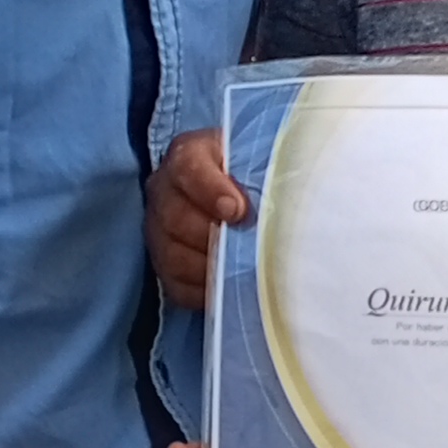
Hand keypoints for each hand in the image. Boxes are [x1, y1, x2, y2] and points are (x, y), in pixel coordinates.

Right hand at [146, 127, 249, 310]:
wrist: (241, 193)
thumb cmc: (252, 174)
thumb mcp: (259, 159)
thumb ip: (266, 170)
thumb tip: (288, 194)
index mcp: (187, 155)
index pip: (188, 168)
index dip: (211, 190)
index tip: (239, 211)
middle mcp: (164, 190)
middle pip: (174, 218)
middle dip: (213, 237)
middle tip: (244, 247)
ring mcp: (159, 229)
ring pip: (172, 256)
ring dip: (209, 268)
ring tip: (239, 269)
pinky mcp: (164, 264)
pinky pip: (176, 285)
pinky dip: (202, 292)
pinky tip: (227, 287)